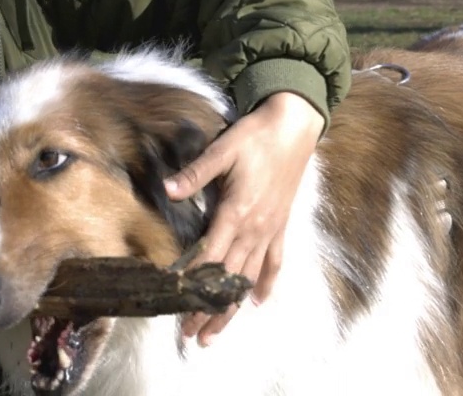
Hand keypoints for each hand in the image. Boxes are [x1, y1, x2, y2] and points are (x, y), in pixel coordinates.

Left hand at [163, 92, 322, 345]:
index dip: (193, 283)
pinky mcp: (281, 225)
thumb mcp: (221, 149)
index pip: (210, 256)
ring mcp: (270, 229)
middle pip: (229, 278)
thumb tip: (169, 189)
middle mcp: (255, 228)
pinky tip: (257, 303)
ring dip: (233, 308)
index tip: (179, 305)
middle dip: (209, 309)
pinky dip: (266, 283)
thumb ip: (195, 173)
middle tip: (191, 335)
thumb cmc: (254, 136)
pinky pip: (275, 262)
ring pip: (250, 278)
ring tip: (216, 332)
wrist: (293, 127)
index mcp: (237, 211)